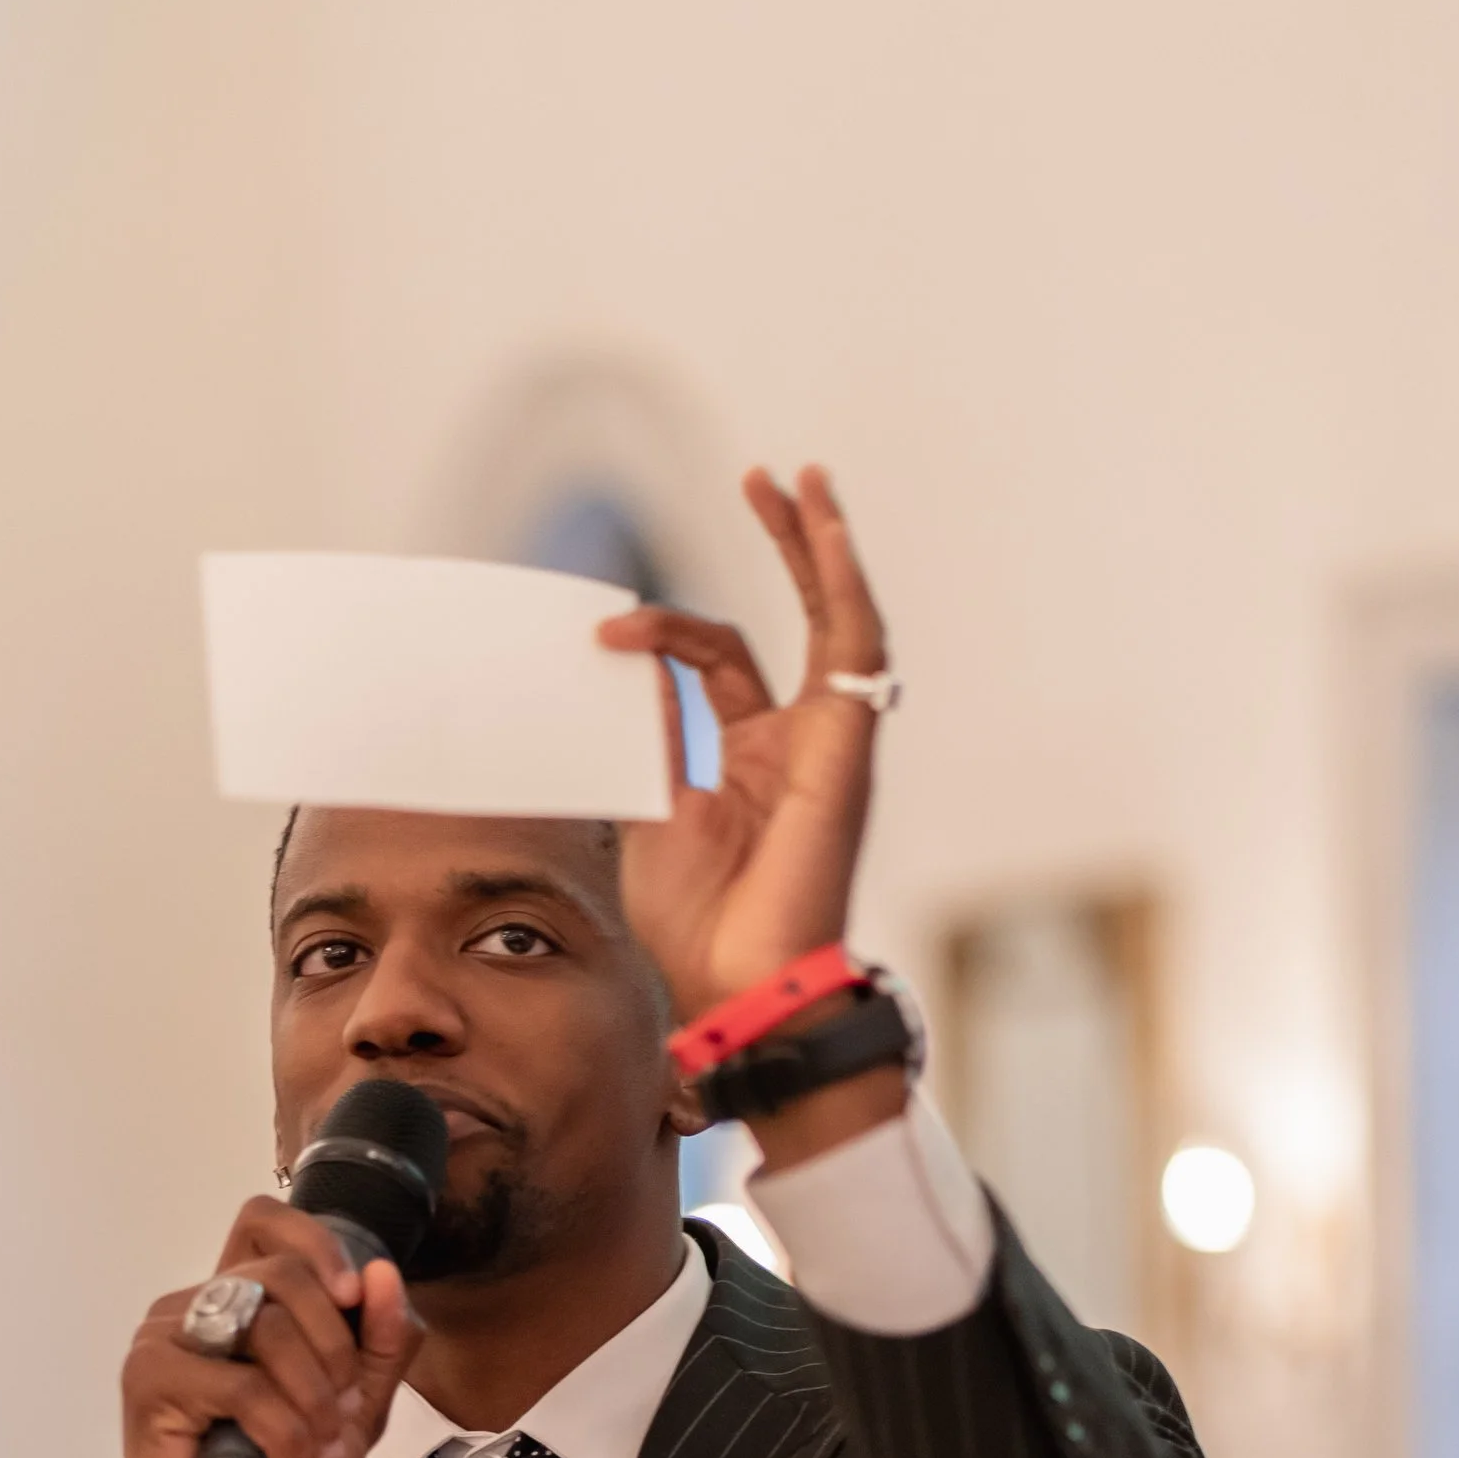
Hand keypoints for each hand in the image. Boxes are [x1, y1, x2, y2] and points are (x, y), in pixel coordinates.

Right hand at [119, 1199, 423, 1457]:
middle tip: (343, 1406)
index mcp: (237, 1301)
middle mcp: (194, 1306)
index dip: (318, 1244)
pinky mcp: (149, 1378)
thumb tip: (383, 1274)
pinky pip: (242, 1385)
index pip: (266, 1221)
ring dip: (314, 1394)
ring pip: (267, 1326)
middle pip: (282, 1275)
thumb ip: (379, 1343)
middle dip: (335, 1345)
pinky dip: (285, 1431)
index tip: (352, 1297)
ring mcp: (165, 1335)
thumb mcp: (352, 1409)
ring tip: (321, 1445)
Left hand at [598, 463, 891, 1024]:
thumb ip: (652, 737)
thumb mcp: (653, 810)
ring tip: (800, 480)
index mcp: (753, 760)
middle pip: (800, 619)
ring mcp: (830, 742)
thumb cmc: (699, 922)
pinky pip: (853, 645)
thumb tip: (628, 667)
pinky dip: (839, 582)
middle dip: (787, 546)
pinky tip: (823, 529)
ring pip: (837, 618)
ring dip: (821, 546)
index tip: (605, 633)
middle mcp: (800, 743)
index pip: (717, 660)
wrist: (738, 980)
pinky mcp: (846, 744)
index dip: (662, 634)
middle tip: (765, 478)